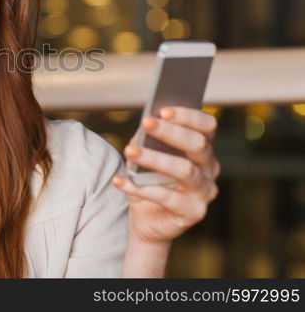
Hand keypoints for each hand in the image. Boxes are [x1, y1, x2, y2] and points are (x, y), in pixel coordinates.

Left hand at [112, 106, 220, 244]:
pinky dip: (141, 189)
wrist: (146, 218)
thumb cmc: (147, 179)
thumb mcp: (144, 155)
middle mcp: (209, 168)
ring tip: (129, 151)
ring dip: (155, 158)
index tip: (163, 110)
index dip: (189, 116)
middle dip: (171, 131)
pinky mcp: (194, 212)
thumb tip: (144, 127)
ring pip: (185, 170)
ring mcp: (205, 192)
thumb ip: (147, 140)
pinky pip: (168, 198)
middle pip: (198, 145)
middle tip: (146, 122)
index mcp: (202, 148)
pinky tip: (120, 181)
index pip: (207, 126)